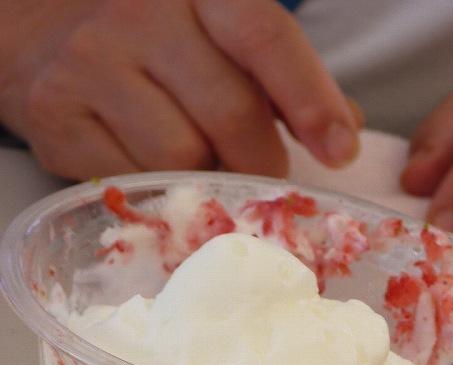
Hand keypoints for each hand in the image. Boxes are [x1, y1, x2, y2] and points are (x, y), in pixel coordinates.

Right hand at [0, 0, 360, 179]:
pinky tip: (155, 171)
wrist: (41, 33)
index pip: (264, 37)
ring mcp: (91, 63)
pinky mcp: (57, 116)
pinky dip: (159, 192)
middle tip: (266, 175)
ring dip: (208, 180)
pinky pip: (134, 182)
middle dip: (263, 162)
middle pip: (230, 115)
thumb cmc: (157, 44)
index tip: (341, 150)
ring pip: (182, 158)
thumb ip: (282, 77)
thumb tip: (344, 127)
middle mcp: (140, 13)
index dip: (309, 99)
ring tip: (204, 166)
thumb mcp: (221, 35)